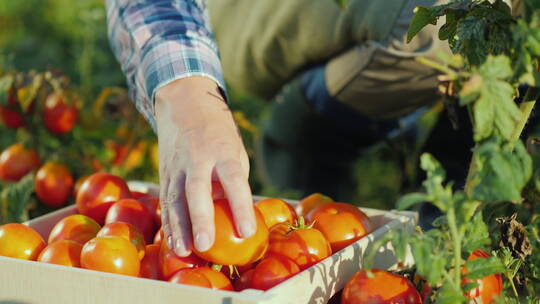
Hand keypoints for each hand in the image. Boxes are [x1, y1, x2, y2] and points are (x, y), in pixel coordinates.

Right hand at [155, 76, 254, 255]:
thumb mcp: (235, 150)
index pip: (233, 180)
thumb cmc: (219, 134)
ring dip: (178, 227)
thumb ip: (233, 181)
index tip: (247, 231)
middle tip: (205, 246)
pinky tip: (172, 243)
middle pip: (197, 189)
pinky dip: (168, 223)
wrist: (185, 104)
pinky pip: (165, 200)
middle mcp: (198, 157)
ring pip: (174, 198)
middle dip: (200, 218)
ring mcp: (177, 165)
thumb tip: (235, 217)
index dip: (240, 206)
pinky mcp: (164, 173)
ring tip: (183, 252)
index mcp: (223, 151)